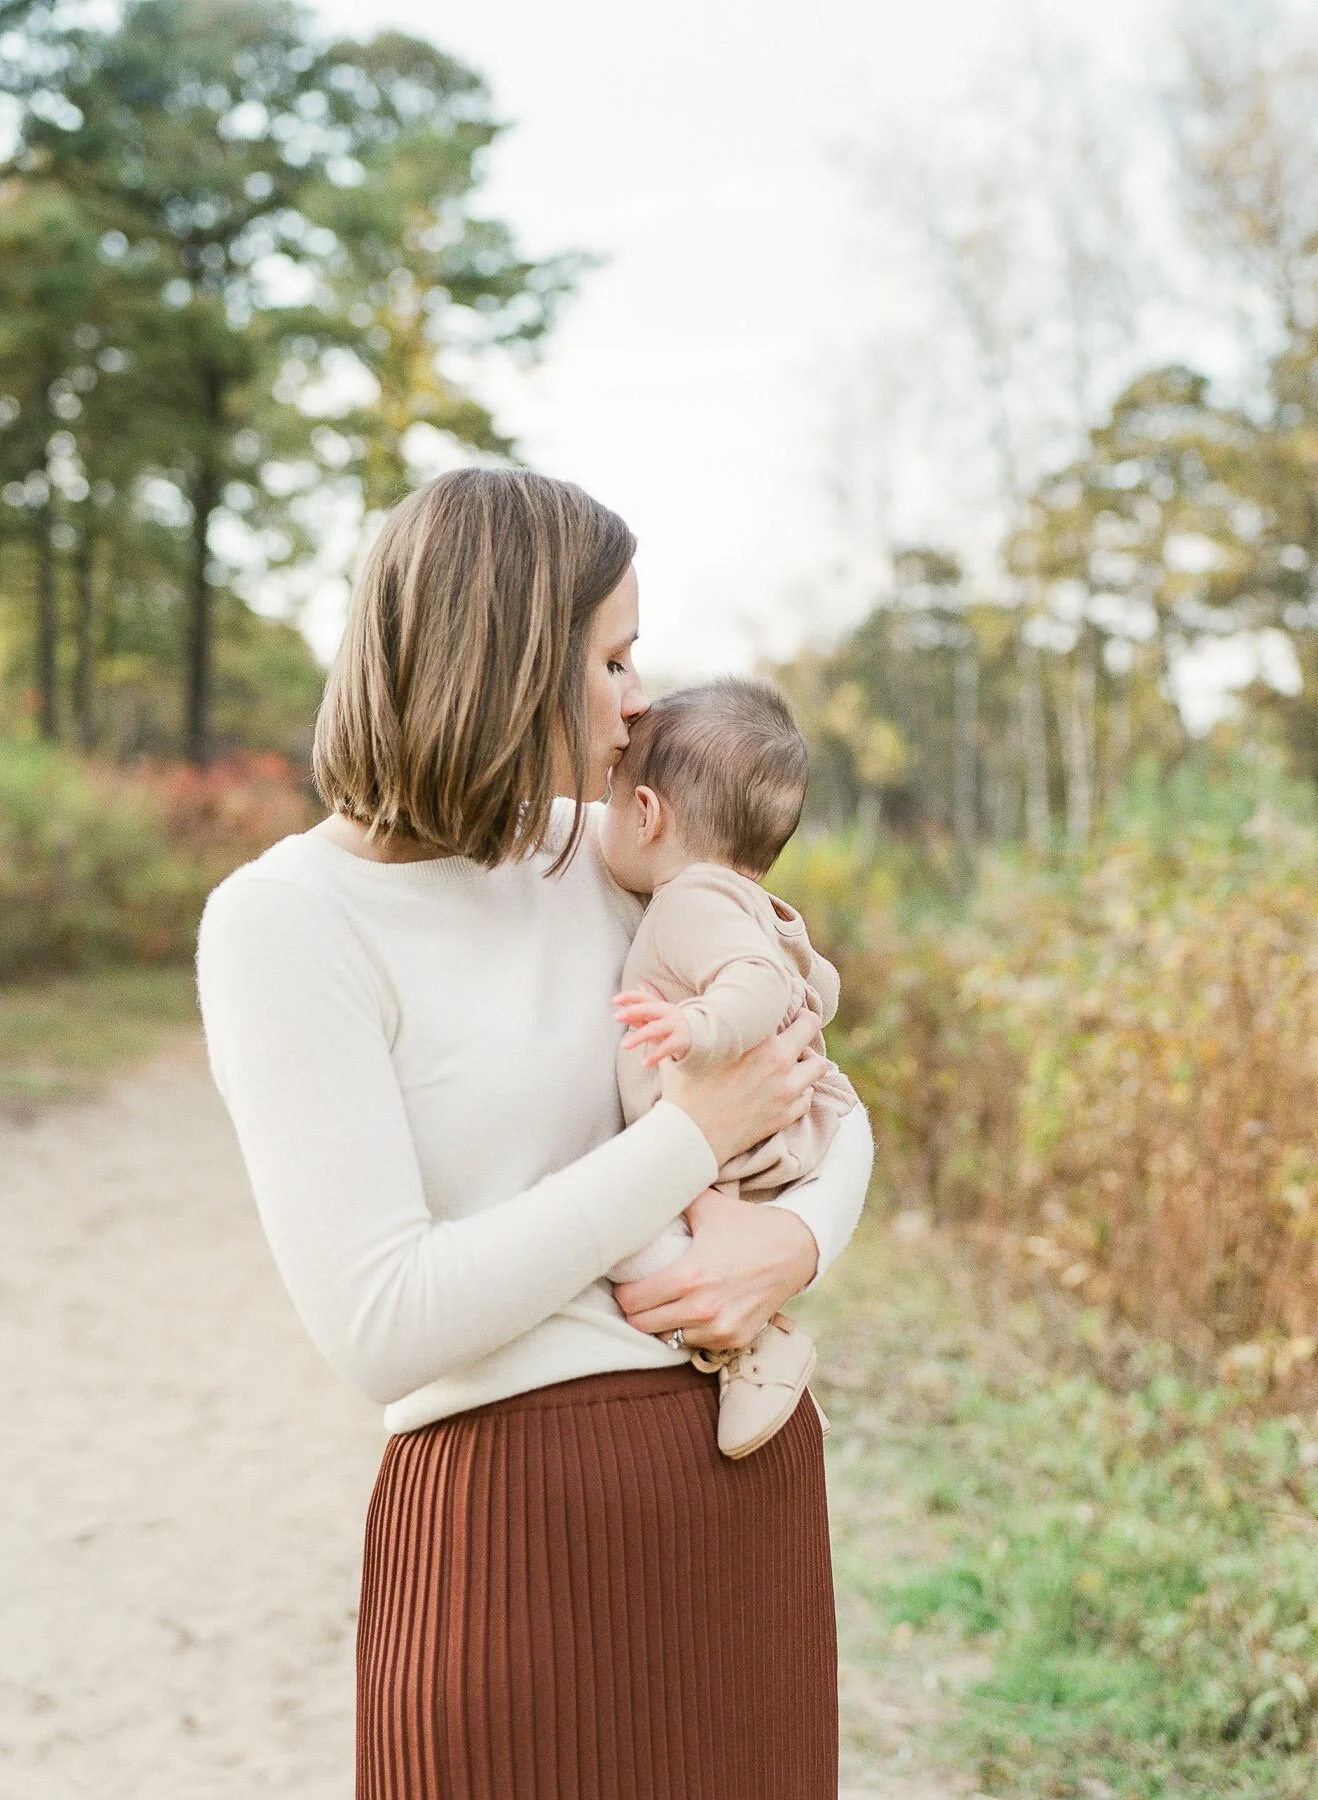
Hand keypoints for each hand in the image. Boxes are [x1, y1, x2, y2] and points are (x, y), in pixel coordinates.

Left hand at [612, 1188, 819, 1351]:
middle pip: (643, 1325)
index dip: (623, 1292)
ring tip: (666, 1304)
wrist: (796, 1250)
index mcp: (689, 1277)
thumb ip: (673, 1201)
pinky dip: (690, 1331)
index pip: (632, 1302)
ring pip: (668, 1338)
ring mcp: (720, 1329)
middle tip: (640, 1295)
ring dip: (663, 1324)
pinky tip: (694, 1312)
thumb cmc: (748, 1226)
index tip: (626, 1283)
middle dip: (637, 1310)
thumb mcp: (708, 1207)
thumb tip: (643, 1187)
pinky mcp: (735, 1340)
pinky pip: (697, 1344)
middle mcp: (703, 1309)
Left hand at [614, 987, 692, 1066]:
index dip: (629, 997)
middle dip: (632, 1011)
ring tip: (624, 1045)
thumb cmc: (671, 1025)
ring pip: (655, 1029)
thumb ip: (639, 1014)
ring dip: (639, 1037)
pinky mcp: (680, 1040)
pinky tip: (645, 1063)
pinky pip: (666, 1048)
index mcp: (659, 1005)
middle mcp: (667, 1012)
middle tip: (616, 1017)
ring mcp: (674, 1026)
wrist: (699, 1034)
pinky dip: (655, 1056)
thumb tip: (620, 1006)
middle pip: (648, 1009)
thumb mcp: (655, 1019)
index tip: (614, 1000)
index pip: (643, 997)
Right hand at [658, 1004, 824, 1166]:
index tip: (782, 995)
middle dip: (803, 1024)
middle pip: (810, 1026)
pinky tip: (783, 1090)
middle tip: (793, 1027)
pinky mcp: (787, 1114)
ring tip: (793, 1062)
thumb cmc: (681, 1091)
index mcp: (754, 1037)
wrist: (690, 1139)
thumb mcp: (674, 1047)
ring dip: (807, 1062)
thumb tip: (639, 982)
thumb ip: (662, 1011)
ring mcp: (786, 1089)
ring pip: (818, 1065)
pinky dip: (799, 1092)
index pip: (783, 1002)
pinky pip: (807, 1096)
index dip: (784, 996)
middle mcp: (777, 1060)